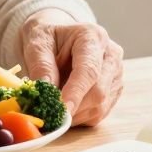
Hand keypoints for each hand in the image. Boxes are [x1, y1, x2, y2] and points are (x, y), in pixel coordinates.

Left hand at [20, 9, 123, 125]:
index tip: (62, 109)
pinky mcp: (113, 90)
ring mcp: (115, 74)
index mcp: (92, 37)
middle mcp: (110, 55)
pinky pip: (99, 113)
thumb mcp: (36, 44)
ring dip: (74, 114)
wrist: (56, 36)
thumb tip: (46, 91)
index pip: (89, 70)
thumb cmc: (47, 37)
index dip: (76, 92)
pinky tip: (65, 106)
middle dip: (72, 107)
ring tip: (54, 105)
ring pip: (100, 106)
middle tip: (48, 111)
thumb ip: (41, 66)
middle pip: (98, 92)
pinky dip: (79, 116)